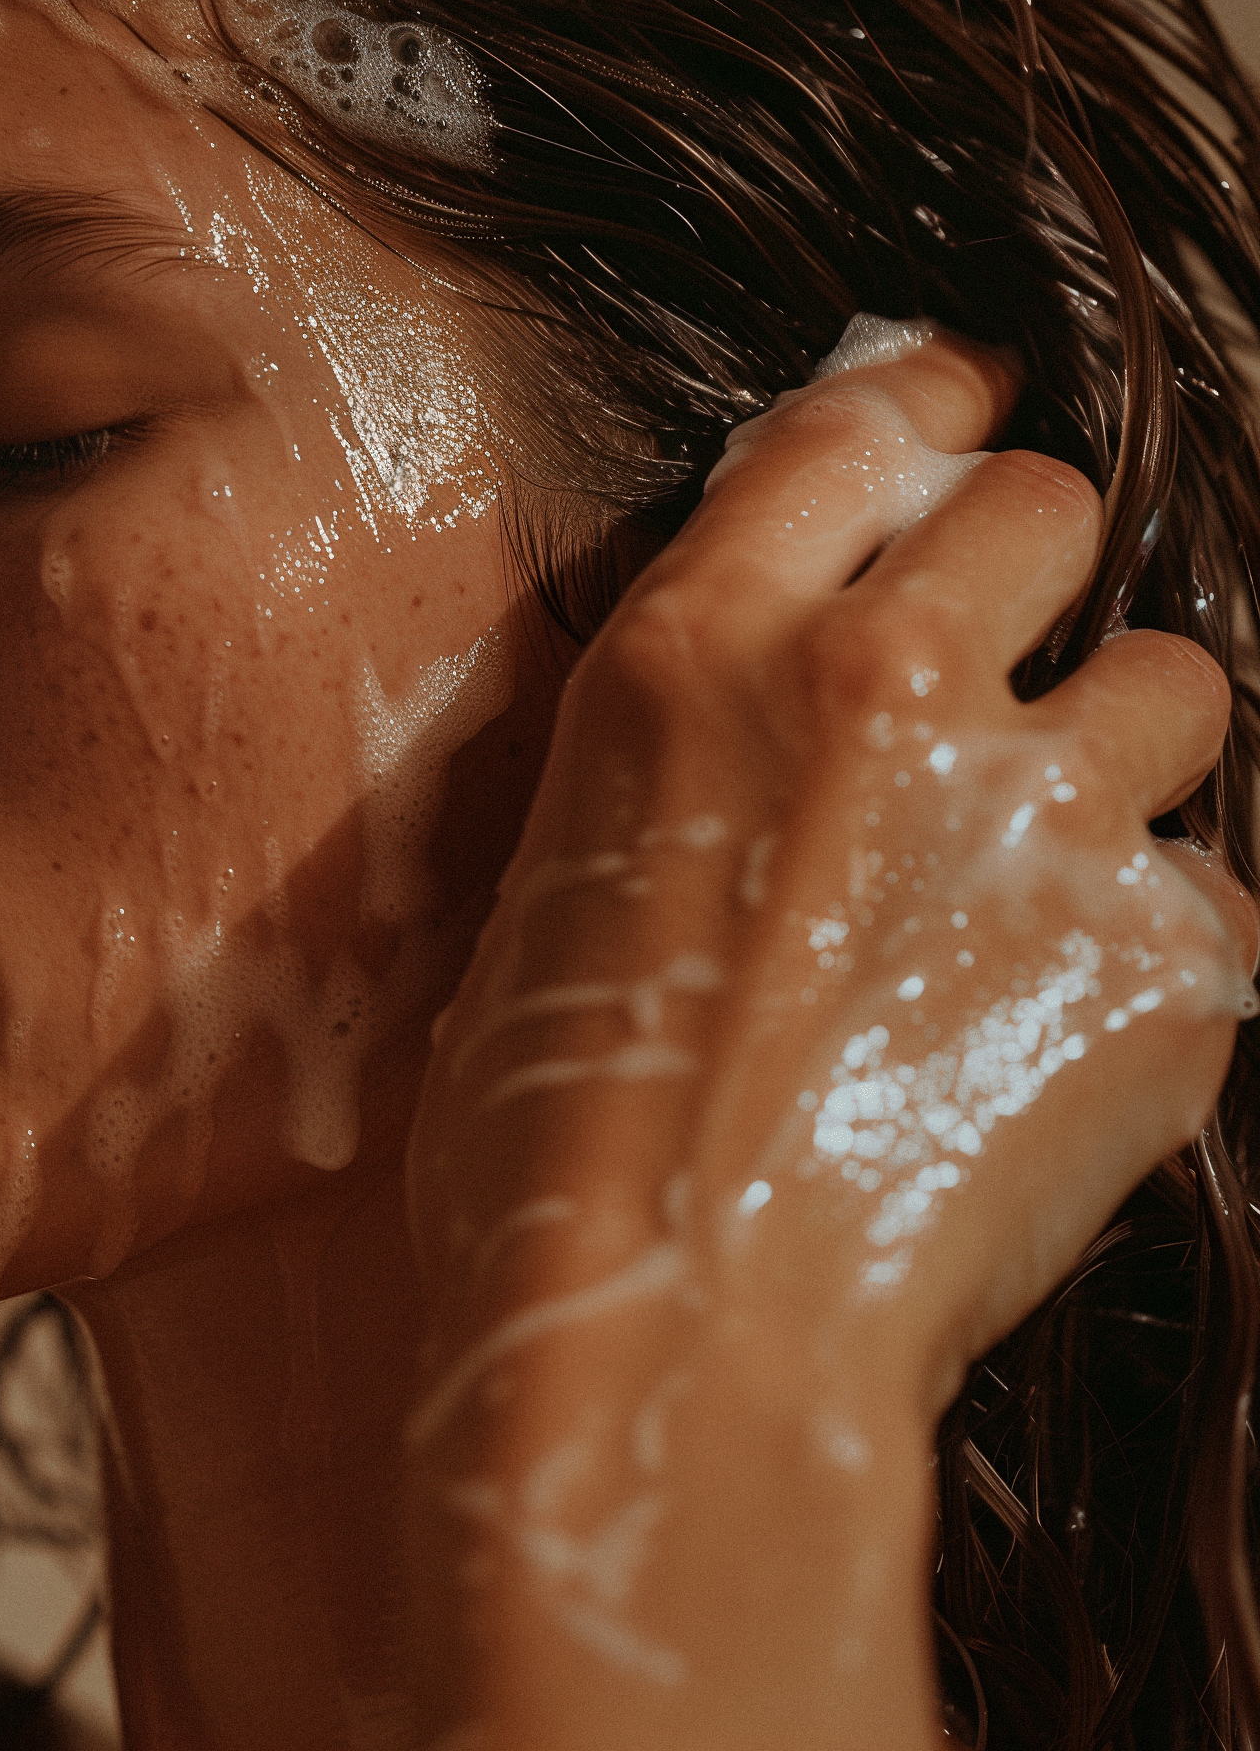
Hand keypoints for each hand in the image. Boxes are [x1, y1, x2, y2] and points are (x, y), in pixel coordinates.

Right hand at [403, 329, 1255, 1747]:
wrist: (674, 1348)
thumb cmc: (557, 1133)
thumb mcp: (557, 867)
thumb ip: (692, 728)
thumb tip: (785, 673)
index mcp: (699, 650)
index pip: (861, 422)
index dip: (931, 402)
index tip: (969, 408)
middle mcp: (881, 689)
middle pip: (1052, 508)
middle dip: (1034, 576)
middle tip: (994, 683)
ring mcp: (1041, 818)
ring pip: (1178, 681)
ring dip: (1119, 754)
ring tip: (1037, 874)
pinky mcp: (1165, 963)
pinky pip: (1207, 891)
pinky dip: (1148, 946)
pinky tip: (1050, 1034)